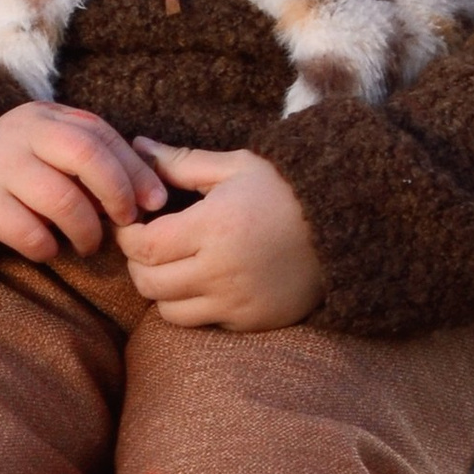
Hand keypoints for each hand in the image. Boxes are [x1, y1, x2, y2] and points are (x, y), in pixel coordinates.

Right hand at [0, 102, 170, 262]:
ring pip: (61, 199)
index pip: (101, 135)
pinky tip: (47, 249)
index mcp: (45, 118)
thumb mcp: (50, 154)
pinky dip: (47, 248)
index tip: (154, 201)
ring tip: (87, 244)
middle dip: (117, 193)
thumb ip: (92, 161)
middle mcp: (20, 134)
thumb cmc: (15, 173)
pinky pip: (28, 232)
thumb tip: (149, 194)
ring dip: (86, 230)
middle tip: (125, 222)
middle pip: (86, 155)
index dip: (134, 170)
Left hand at [114, 142, 322, 327]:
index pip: (143, 246)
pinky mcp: (252, 322)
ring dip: (162, 290)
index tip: (133, 223)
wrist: (345, 227)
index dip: (128, 236)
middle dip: (138, 263)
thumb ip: (181, 162)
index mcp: (213, 226)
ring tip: (174, 264)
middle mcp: (221, 270)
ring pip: (169, 312)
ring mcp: (237, 302)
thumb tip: (137, 148)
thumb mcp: (235, 166)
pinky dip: (193, 306)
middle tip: (149, 244)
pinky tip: (205, 280)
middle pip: (148, 283)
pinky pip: (203, 324)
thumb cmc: (285, 190)